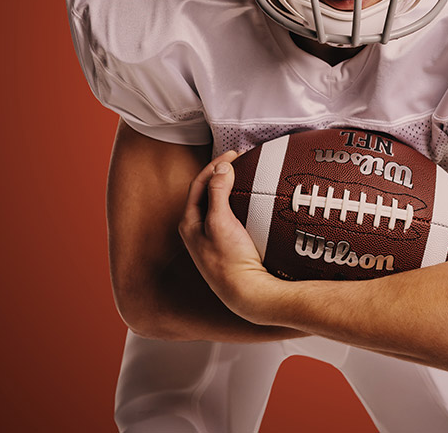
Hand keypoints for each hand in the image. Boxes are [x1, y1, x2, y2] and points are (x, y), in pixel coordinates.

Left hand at [178, 151, 287, 323]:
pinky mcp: (231, 247)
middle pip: (209, 194)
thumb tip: (222, 167)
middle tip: (242, 162)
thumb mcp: (220, 222)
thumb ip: (218, 192)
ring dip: (233, 190)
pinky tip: (258, 205)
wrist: (247, 293)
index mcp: (189, 223)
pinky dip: (243, 205)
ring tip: (250, 178)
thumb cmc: (229, 259)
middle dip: (223, 175)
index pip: (199, 184)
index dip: (215, 165)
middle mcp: (199, 231)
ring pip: (221, 206)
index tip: (235, 153)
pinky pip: (235, 218)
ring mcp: (214, 240)